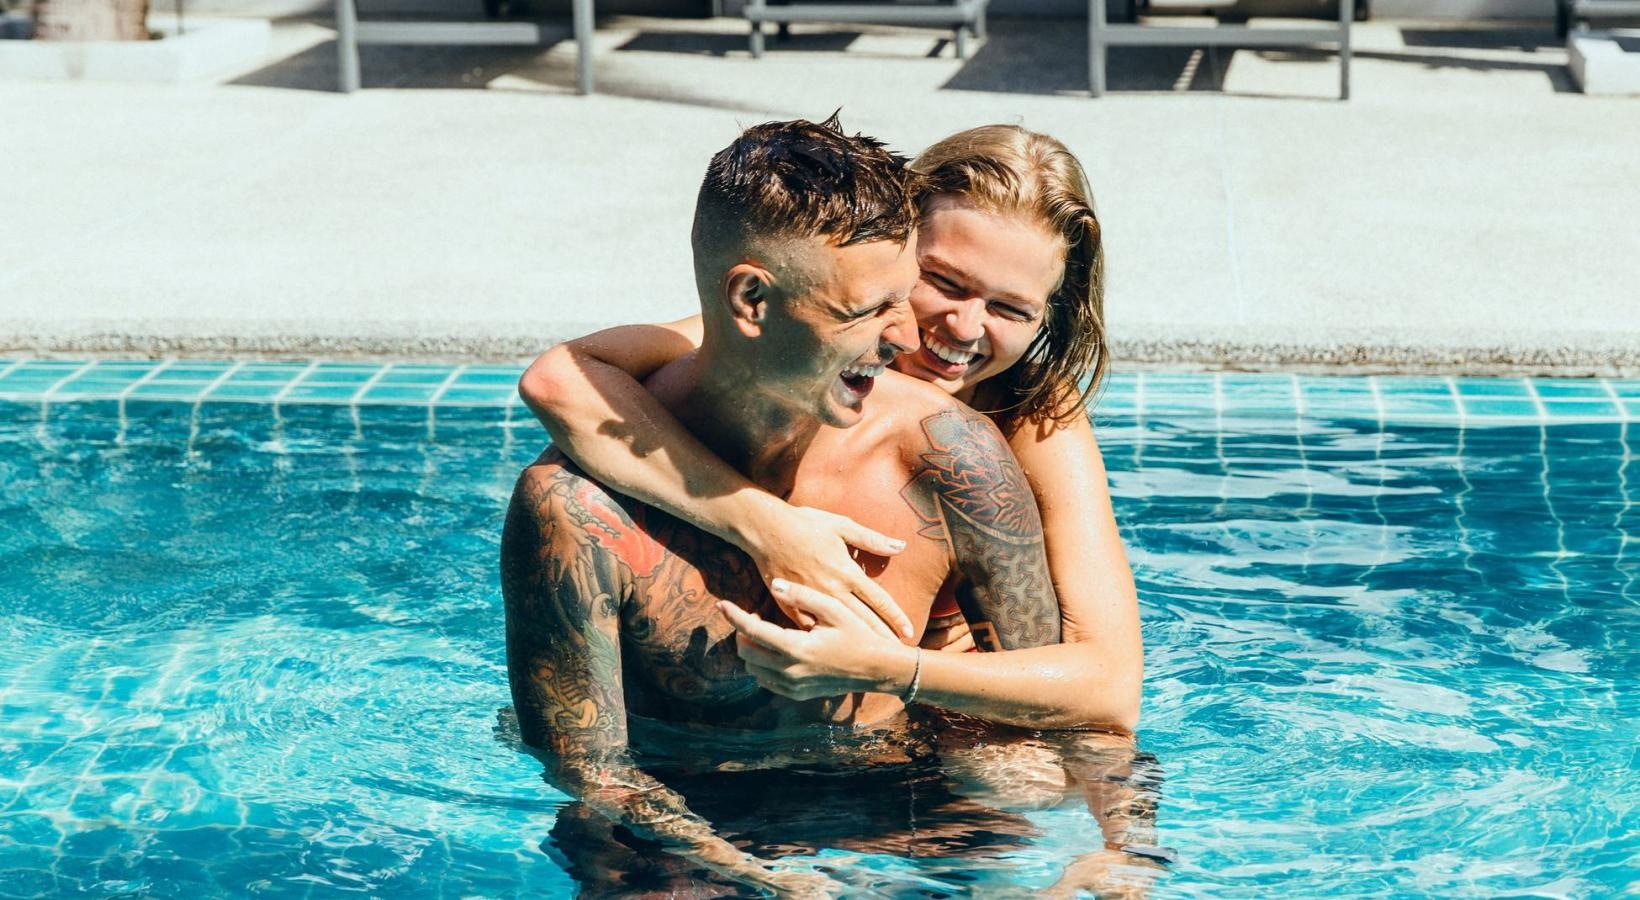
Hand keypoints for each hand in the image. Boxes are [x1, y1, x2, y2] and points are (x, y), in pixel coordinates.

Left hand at [717, 579, 917, 700]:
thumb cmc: (858, 634)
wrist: (877, 669)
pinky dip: (762, 663)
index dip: (734, 616)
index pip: (753, 631)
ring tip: (768, 630)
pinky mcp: (796, 694)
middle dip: (742, 632)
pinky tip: (777, 648)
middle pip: (746, 652)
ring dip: (752, 648)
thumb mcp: (834, 609)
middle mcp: (790, 671)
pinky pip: (765, 680)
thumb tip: (774, 584)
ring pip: (753, 668)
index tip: (721, 604)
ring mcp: (792, 686)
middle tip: (757, 614)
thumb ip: (802, 596)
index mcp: (797, 648)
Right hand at [738, 502, 913, 639]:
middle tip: (897, 654)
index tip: (910, 632)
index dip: (896, 617)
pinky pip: (809, 628)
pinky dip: (821, 640)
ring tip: (870, 657)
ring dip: (856, 641)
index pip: (879, 599)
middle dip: (881, 637)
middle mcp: (832, 589)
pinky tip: (830, 653)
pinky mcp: (790, 605)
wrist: (766, 529)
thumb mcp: (842, 525)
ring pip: (838, 627)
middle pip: (863, 620)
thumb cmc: (805, 523)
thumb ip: (872, 539)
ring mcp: (811, 600)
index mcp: (847, 571)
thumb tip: (901, 546)